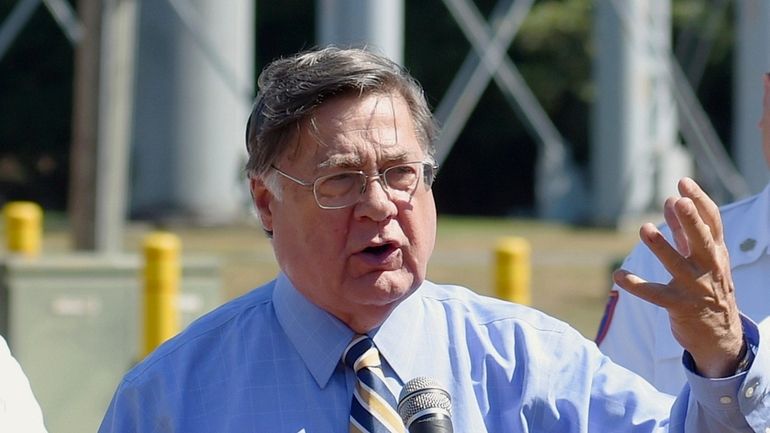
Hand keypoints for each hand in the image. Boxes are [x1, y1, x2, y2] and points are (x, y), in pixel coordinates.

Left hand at [613, 177, 744, 377]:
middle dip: (690, 221)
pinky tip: (618, 276)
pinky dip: (635, 285)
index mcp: (716, 253)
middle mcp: (709, 268)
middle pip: (702, 241)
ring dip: (661, 247)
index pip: (713, 223)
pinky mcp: (679, 307)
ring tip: (644, 228)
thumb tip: (671, 200)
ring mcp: (695, 288)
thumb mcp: (702, 258)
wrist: (720, 336)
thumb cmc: (708, 288)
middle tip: (677, 201)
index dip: (699, 201)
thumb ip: (685, 231)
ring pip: (677, 265)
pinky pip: (655, 295)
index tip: (683, 182)